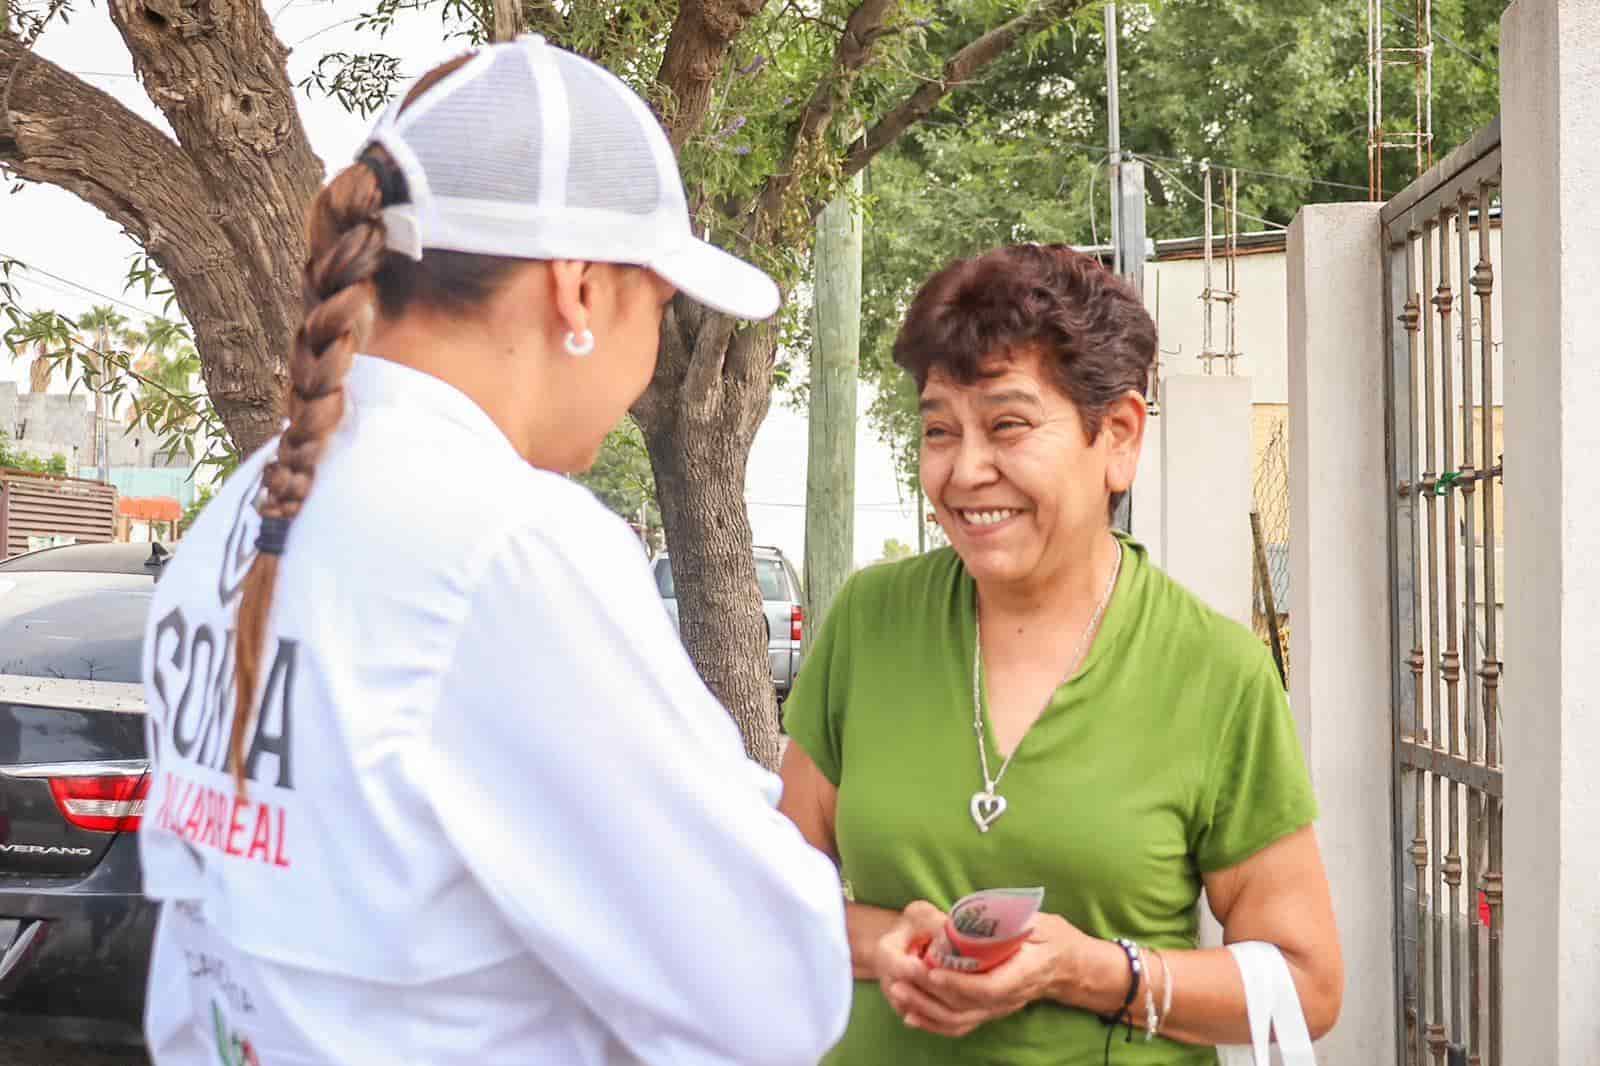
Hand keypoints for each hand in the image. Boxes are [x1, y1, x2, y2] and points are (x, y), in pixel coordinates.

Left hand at [880, 911, 1088, 1038]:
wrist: (1068, 965)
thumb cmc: (1051, 937)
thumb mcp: (1038, 921)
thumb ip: (1011, 918)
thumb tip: (981, 909)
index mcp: (1026, 972)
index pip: (990, 987)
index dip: (960, 983)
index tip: (933, 970)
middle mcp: (1011, 997)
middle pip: (968, 1008)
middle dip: (931, 995)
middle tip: (902, 977)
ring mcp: (1000, 1008)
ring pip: (961, 1020)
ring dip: (926, 1009)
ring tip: (899, 992)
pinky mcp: (989, 1011)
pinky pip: (960, 1024)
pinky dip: (933, 1022)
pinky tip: (910, 1015)